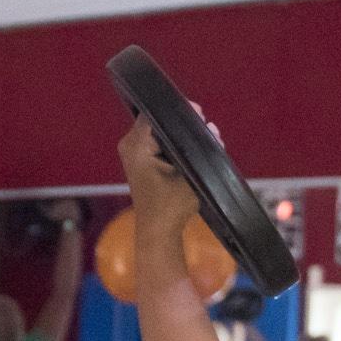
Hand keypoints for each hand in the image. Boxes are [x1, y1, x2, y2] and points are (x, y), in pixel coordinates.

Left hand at [118, 113, 200, 241]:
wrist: (159, 230)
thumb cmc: (172, 205)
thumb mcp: (190, 172)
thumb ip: (201, 148)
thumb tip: (211, 128)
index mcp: (136, 145)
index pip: (155, 112)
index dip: (179, 111)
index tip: (199, 114)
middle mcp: (130, 145)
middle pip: (158, 120)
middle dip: (183, 123)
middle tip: (205, 128)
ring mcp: (132, 152)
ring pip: (160, 131)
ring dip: (180, 135)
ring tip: (204, 138)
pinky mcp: (139, 160)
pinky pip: (157, 142)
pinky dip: (174, 144)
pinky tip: (193, 150)